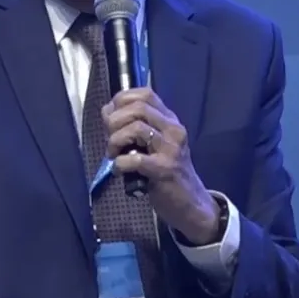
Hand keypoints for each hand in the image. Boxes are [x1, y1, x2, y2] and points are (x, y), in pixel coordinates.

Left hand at [102, 87, 221, 244]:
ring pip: (135, 128)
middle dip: (114, 121)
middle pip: (137, 108)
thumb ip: (134, 126)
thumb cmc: (167, 173)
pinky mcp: (165, 169)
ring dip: (115, 141)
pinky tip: (119, 171)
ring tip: (114, 155)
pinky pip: (134, 159)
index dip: (121, 100)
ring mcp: (171, 148)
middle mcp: (173, 129)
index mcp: (169, 120)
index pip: (145, 94)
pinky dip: (119, 164)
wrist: (191, 203)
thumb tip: (108, 111)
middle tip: (111, 141)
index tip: (110, 116)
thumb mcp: (154, 144)